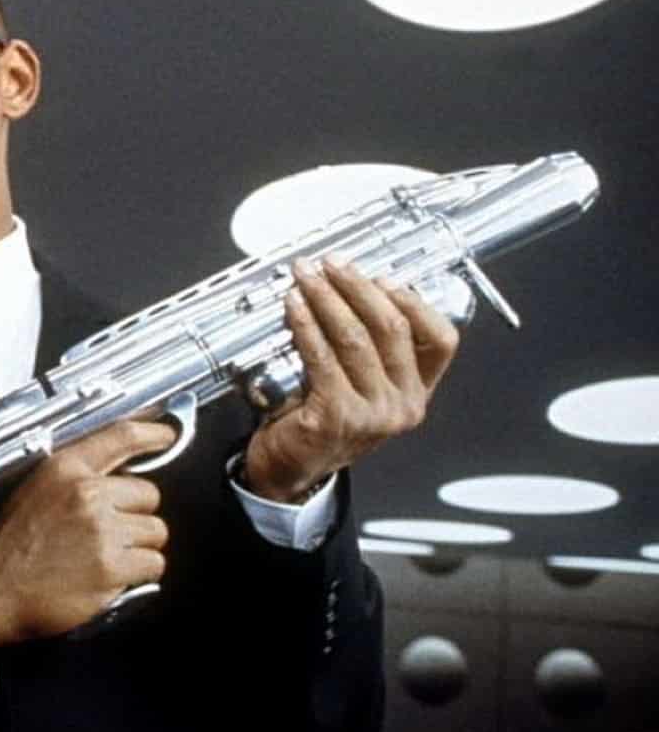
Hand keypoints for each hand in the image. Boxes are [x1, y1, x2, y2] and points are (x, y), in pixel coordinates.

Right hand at [0, 420, 176, 645]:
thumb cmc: (11, 547)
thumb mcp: (35, 491)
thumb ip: (75, 479)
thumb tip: (116, 478)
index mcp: (65, 470)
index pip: (121, 437)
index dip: (152, 433)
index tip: (166, 435)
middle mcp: (87, 495)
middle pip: (149, 495)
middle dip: (136, 515)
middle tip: (111, 533)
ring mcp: (102, 531)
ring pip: (156, 532)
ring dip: (139, 547)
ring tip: (107, 556)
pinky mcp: (113, 566)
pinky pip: (153, 564)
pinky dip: (139, 573)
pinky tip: (112, 575)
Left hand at [242, 257, 459, 501]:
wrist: (291, 468)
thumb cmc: (322, 418)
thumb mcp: (361, 384)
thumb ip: (370, 347)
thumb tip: (355, 285)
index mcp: (419, 392)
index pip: (441, 340)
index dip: (414, 301)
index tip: (381, 275)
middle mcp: (404, 404)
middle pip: (392, 328)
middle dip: (357, 287)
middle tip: (331, 263)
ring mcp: (373, 414)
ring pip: (355, 338)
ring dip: (326, 299)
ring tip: (305, 277)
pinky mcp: (336, 416)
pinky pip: (321, 357)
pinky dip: (305, 325)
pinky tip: (293, 306)